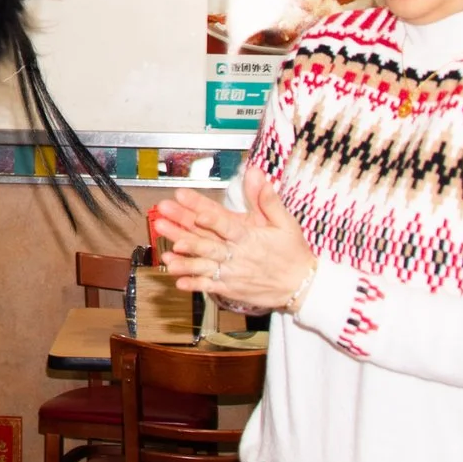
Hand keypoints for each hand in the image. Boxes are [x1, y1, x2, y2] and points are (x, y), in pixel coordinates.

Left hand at [149, 168, 316, 313]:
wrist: (302, 286)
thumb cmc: (293, 252)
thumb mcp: (285, 222)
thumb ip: (267, 198)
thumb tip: (256, 172)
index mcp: (249, 236)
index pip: (223, 222)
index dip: (205, 212)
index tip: (187, 201)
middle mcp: (238, 255)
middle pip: (206, 242)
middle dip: (182, 231)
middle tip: (160, 219)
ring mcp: (233, 273)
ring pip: (204, 265)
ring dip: (183, 260)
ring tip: (164, 254)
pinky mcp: (231, 289)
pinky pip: (209, 286)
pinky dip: (194, 283)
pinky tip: (177, 280)